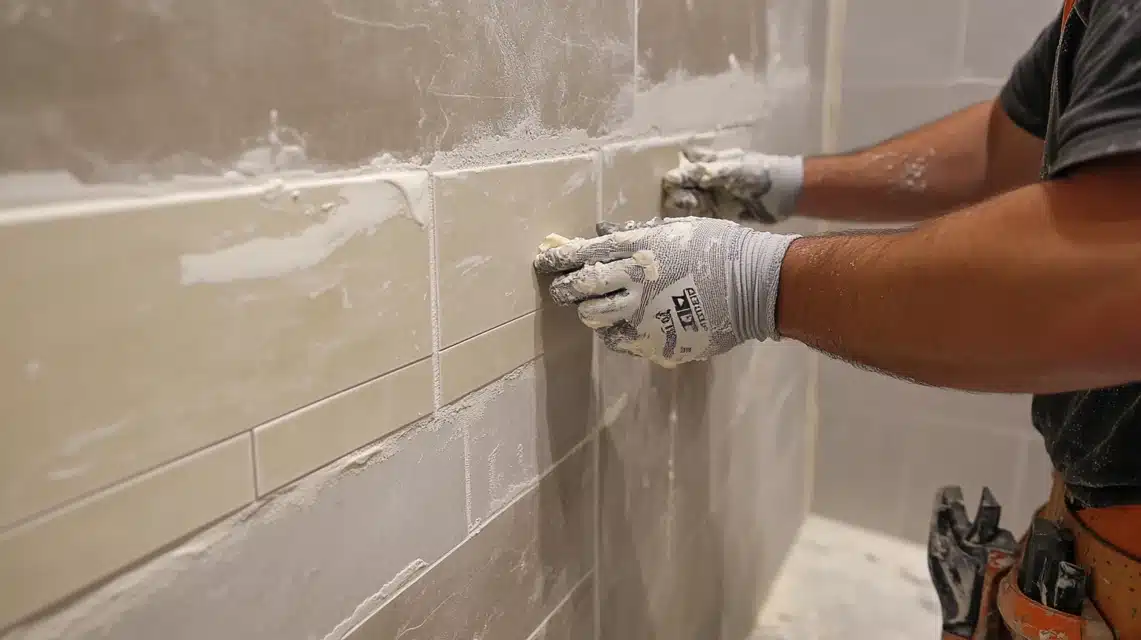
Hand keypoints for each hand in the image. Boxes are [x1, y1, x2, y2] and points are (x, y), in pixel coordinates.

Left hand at [534, 217, 799, 366]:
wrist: (756, 285)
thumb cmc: (717, 248)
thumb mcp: (674, 231)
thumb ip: (636, 236)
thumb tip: (603, 232)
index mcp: (638, 249)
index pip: (583, 254)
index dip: (558, 259)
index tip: (544, 262)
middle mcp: (635, 282)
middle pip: (580, 288)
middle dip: (564, 288)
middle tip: (561, 289)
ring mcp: (644, 315)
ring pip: (594, 318)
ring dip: (589, 311)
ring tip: (594, 307)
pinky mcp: (655, 341)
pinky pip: (621, 341)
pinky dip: (617, 333)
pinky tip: (625, 325)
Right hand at [661, 147, 803, 223]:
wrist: (787, 194)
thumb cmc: (760, 174)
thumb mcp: (732, 170)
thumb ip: (705, 172)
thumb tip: (672, 176)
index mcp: (713, 162)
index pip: (686, 162)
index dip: (675, 168)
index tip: (666, 180)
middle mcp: (710, 178)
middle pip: (685, 183)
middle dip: (677, 190)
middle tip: (678, 199)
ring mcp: (716, 196)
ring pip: (691, 200)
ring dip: (684, 205)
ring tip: (684, 209)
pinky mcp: (722, 213)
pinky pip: (702, 215)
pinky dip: (694, 218)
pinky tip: (686, 222)